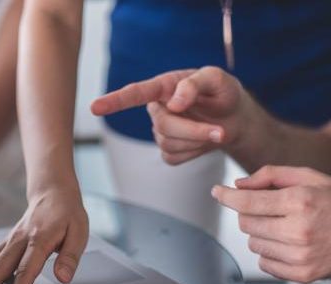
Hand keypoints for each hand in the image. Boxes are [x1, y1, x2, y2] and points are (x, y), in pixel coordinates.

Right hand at [91, 67, 251, 164]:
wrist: (235, 119)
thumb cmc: (223, 93)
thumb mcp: (217, 79)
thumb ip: (195, 84)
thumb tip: (174, 103)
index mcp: (164, 86)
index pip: (135, 94)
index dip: (114, 101)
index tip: (95, 108)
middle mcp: (158, 109)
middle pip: (163, 126)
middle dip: (193, 131)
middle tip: (220, 131)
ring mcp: (161, 131)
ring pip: (169, 144)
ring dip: (198, 141)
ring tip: (216, 131)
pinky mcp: (169, 151)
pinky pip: (174, 158)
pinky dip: (195, 152)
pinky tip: (202, 142)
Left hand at [211, 166, 330, 282]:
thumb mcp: (310, 177)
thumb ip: (271, 175)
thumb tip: (238, 185)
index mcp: (300, 202)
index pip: (247, 202)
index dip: (227, 197)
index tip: (217, 192)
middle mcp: (298, 231)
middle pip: (246, 223)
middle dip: (250, 213)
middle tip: (269, 209)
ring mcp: (300, 256)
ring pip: (253, 244)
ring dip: (260, 233)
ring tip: (284, 226)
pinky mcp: (302, 275)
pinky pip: (264, 263)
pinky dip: (269, 253)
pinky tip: (288, 243)